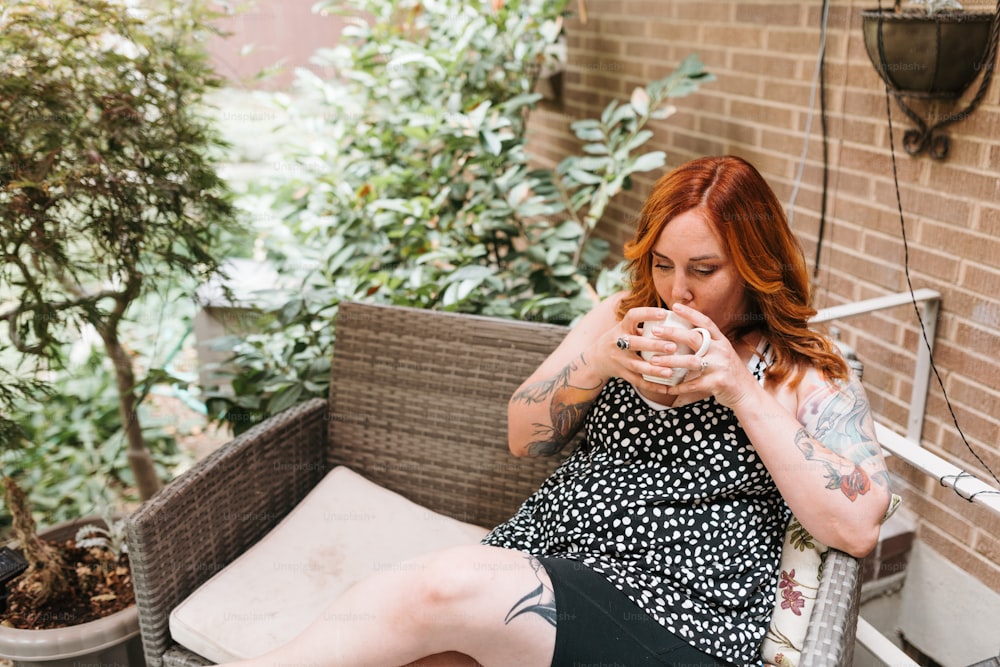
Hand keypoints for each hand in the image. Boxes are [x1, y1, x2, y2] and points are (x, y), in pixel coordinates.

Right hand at [591, 305, 712, 390]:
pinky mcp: (622, 374)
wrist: (596, 359)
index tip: (664, 313)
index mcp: (621, 328)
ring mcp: (619, 360)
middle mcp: (618, 343)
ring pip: (636, 365)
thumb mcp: (626, 328)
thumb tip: (676, 316)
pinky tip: (666, 388)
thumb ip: (644, 324)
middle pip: (635, 343)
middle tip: (673, 347)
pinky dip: (652, 385)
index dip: (647, 314)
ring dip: (654, 369)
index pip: (632, 316)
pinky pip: (638, 381)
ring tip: (670, 372)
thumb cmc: (620, 339)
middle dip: (654, 345)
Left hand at [652, 303, 760, 406]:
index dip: (690, 313)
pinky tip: (666, 387)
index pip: (706, 322)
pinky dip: (678, 387)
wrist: (746, 393)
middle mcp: (722, 351)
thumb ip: (706, 344)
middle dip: (673, 333)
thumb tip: (681, 334)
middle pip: (695, 338)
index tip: (674, 306)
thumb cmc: (727, 371)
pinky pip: (693, 384)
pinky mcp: (718, 383)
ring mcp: (720, 367)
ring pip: (691, 361)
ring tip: (653, 360)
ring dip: (670, 361)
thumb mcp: (721, 353)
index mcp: (722, 341)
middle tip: (654, 331)